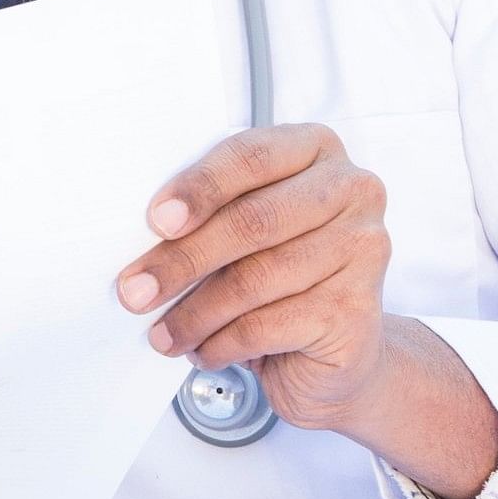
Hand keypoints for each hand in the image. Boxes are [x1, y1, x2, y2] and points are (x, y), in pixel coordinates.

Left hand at [118, 126, 497, 498]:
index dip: (200, 188)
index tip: (156, 220)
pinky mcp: (356, 310)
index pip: (251, 156)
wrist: (339, 348)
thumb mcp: (243, 226)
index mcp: (315, 149)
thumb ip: (210, 212)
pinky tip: (202, 349)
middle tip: (134, 291)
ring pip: (255, 279)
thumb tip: (144, 236)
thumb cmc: (279, 271)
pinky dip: (221, 342)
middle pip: (252, 222)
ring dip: (194, 313)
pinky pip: (267, 326)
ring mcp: (363, 250)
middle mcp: (352, 191)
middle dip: (182, 260)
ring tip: (163, 333)